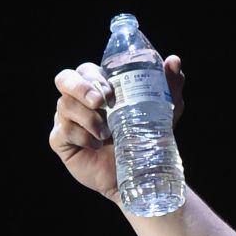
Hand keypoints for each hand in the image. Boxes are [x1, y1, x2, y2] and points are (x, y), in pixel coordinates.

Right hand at [50, 55, 185, 202]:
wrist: (141, 174)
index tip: (110, 90)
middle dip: (80, 88)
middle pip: (64, 79)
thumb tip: (174, 60)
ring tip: (107, 134)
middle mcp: (78, 100)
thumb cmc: (147, 138)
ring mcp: (67, 119)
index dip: (93, 76)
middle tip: (100, 102)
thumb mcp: (164, 112)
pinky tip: (96, 145)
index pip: (85, 70)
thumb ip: (169, 86)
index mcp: (98, 88)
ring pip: (64, 105)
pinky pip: (62, 131)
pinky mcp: (61, 140)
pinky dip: (82, 136)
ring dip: (88, 118)